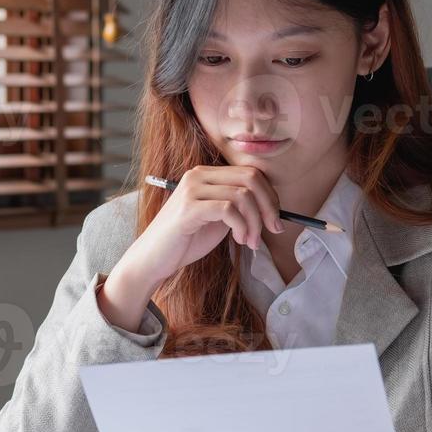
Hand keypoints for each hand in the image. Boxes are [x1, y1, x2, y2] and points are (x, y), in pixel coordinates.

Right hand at [121, 165, 281, 280]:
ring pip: (242, 195)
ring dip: (255, 222)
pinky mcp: (188, 208)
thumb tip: (272, 208)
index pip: (250, 172)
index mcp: (206, 174)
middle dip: (269, 206)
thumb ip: (238, 207)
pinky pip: (228, 210)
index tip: (276, 220)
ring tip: (251, 242)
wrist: (154, 258)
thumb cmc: (186, 240)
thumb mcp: (218, 218)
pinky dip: (242, 226)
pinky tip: (240, 240)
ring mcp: (192, 189)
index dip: (270, 195)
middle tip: (274, 230)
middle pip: (250, 178)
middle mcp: (198, 175)